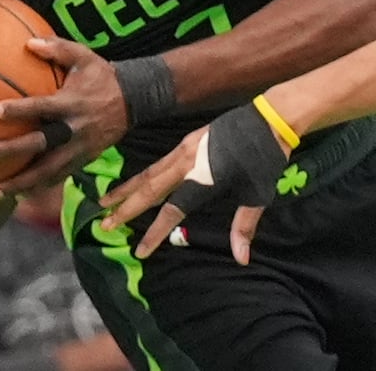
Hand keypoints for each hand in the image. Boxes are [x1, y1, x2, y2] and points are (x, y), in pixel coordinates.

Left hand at [0, 38, 127, 198]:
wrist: (136, 100)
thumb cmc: (103, 76)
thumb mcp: (85, 57)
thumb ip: (58, 49)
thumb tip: (28, 42)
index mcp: (72, 103)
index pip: (42, 107)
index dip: (19, 109)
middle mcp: (74, 128)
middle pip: (42, 144)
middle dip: (15, 151)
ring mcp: (80, 148)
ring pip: (49, 170)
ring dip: (22, 182)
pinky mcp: (84, 160)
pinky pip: (59, 176)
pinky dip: (39, 187)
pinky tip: (18, 195)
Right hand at [99, 105, 291, 263]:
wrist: (272, 115)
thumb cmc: (267, 156)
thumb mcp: (258, 194)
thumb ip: (244, 227)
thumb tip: (241, 259)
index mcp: (203, 177)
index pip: (172, 210)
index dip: (155, 233)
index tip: (140, 251)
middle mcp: (188, 162)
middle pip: (149, 189)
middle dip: (125, 209)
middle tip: (102, 224)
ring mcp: (186, 148)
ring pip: (149, 172)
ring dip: (127, 188)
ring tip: (104, 200)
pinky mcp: (189, 139)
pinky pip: (160, 161)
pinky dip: (144, 174)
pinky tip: (138, 181)